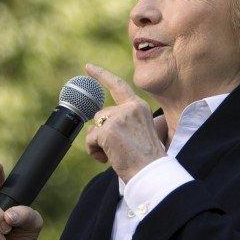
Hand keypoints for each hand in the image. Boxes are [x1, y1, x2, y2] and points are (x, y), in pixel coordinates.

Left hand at [84, 63, 166, 182]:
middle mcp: (129, 108)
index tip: (88, 67)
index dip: (101, 75)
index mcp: (138, 106)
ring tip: (114, 155)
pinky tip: (107, 158)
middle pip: (100, 115)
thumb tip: (97, 123)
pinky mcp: (107, 130)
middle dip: (101, 133)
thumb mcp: (139, 132)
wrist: (151, 172)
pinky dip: (94, 151)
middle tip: (117, 150)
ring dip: (98, 143)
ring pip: (94, 127)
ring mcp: (118, 117)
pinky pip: (90, 139)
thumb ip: (123, 121)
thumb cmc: (146, 159)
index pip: (118, 86)